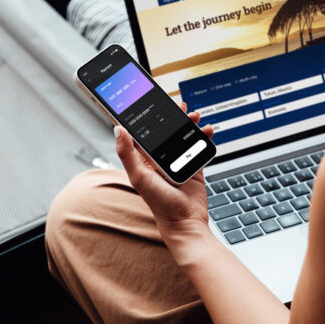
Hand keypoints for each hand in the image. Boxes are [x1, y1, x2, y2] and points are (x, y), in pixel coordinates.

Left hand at [115, 103, 216, 247]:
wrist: (186, 222)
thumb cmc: (159, 204)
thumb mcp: (139, 177)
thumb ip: (127, 153)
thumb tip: (118, 129)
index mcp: (144, 159)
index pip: (143, 132)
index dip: (145, 117)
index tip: (147, 101)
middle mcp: (160, 158)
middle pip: (165, 130)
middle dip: (171, 117)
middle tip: (177, 105)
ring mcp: (178, 160)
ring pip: (183, 135)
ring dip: (188, 123)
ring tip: (193, 115)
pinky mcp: (194, 165)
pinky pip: (198, 145)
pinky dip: (203, 136)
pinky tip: (206, 130)